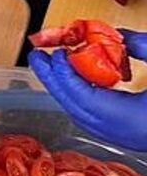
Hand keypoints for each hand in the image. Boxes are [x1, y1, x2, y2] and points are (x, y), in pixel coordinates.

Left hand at [29, 30, 146, 150]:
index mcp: (136, 120)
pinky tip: (81, 81)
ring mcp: (131, 139)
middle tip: (40, 56)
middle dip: (56, 82)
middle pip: (78, 110)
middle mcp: (128, 134)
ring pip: (86, 117)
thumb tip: (117, 36)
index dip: (64, 77)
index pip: (86, 100)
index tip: (52, 54)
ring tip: (55, 64)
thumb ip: (144, 47)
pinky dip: (84, 99)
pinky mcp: (134, 137)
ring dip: (67, 90)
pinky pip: (99, 120)